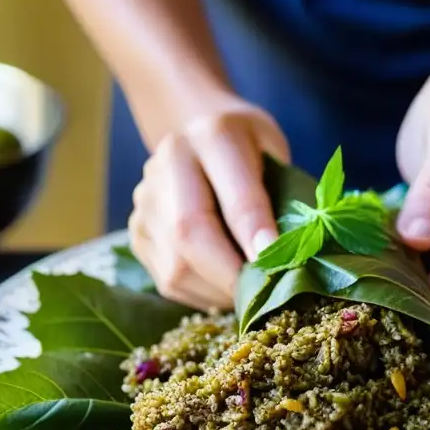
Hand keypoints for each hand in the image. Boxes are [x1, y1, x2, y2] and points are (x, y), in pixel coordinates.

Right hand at [129, 96, 288, 308]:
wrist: (194, 131)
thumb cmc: (250, 148)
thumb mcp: (277, 156)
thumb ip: (284, 194)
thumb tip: (292, 253)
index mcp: (213, 137)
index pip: (235, 194)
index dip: (256, 235)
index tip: (278, 266)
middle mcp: (169, 165)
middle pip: (190, 233)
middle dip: (232, 276)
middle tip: (266, 298)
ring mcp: (146, 202)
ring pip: (176, 268)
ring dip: (219, 293)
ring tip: (251, 295)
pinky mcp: (137, 235)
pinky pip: (169, 282)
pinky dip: (204, 295)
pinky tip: (226, 288)